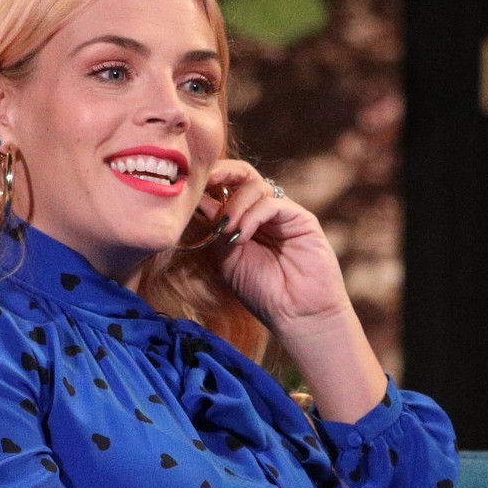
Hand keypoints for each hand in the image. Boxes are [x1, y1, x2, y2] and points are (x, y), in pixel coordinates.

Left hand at [199, 159, 388, 419]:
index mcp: (246, 219)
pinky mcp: (301, 219)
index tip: (185, 188)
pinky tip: (242, 236)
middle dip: (221, 172)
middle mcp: (265, 212)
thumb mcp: (226, 257)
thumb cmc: (263, 293)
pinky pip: (272, 203)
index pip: (227, 187)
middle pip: (243, 174)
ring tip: (226, 231)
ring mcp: (284, 214)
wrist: (296, 315)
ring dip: (235, 205)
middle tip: (201, 181)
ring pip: (256, 186)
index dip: (207, 182)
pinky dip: (252, 215)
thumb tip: (195, 200)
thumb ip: (215, 229)